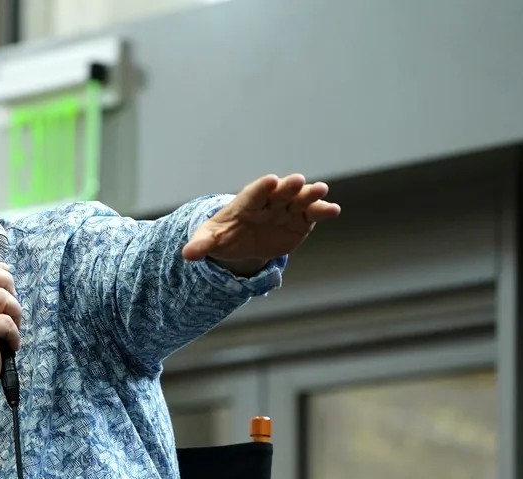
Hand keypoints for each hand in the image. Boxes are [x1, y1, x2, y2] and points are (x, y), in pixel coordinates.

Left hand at [182, 174, 340, 273]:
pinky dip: (322, 211)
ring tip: (320, 190)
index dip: (261, 189)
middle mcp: (268, 203)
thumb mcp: (210, 240)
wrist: (242, 242)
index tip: (269, 181)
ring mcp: (286, 210)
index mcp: (245, 204)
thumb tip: (188, 254)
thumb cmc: (224, 236)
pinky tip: (333, 210)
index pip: (253, 194)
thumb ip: (201, 245)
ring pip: (298, 200)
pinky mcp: (300, 221)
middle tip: (297, 181)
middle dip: (287, 187)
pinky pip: (312, 215)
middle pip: (279, 192)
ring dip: (309, 195)